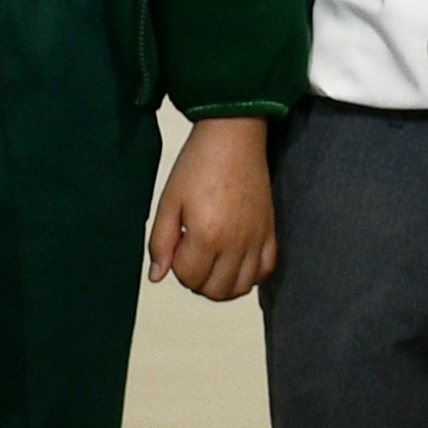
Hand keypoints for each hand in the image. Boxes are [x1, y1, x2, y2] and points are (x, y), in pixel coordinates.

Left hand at [149, 113, 275, 299]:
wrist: (233, 137)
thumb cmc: (199, 164)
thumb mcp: (169, 201)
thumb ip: (160, 242)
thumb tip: (157, 275)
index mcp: (206, 236)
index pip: (189, 278)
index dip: (176, 268)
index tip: (176, 247)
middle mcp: (235, 243)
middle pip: (216, 290)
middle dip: (197, 281)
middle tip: (191, 258)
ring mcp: (256, 239)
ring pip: (242, 287)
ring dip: (223, 285)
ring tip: (211, 263)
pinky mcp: (269, 231)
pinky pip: (266, 271)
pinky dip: (251, 276)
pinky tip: (236, 263)